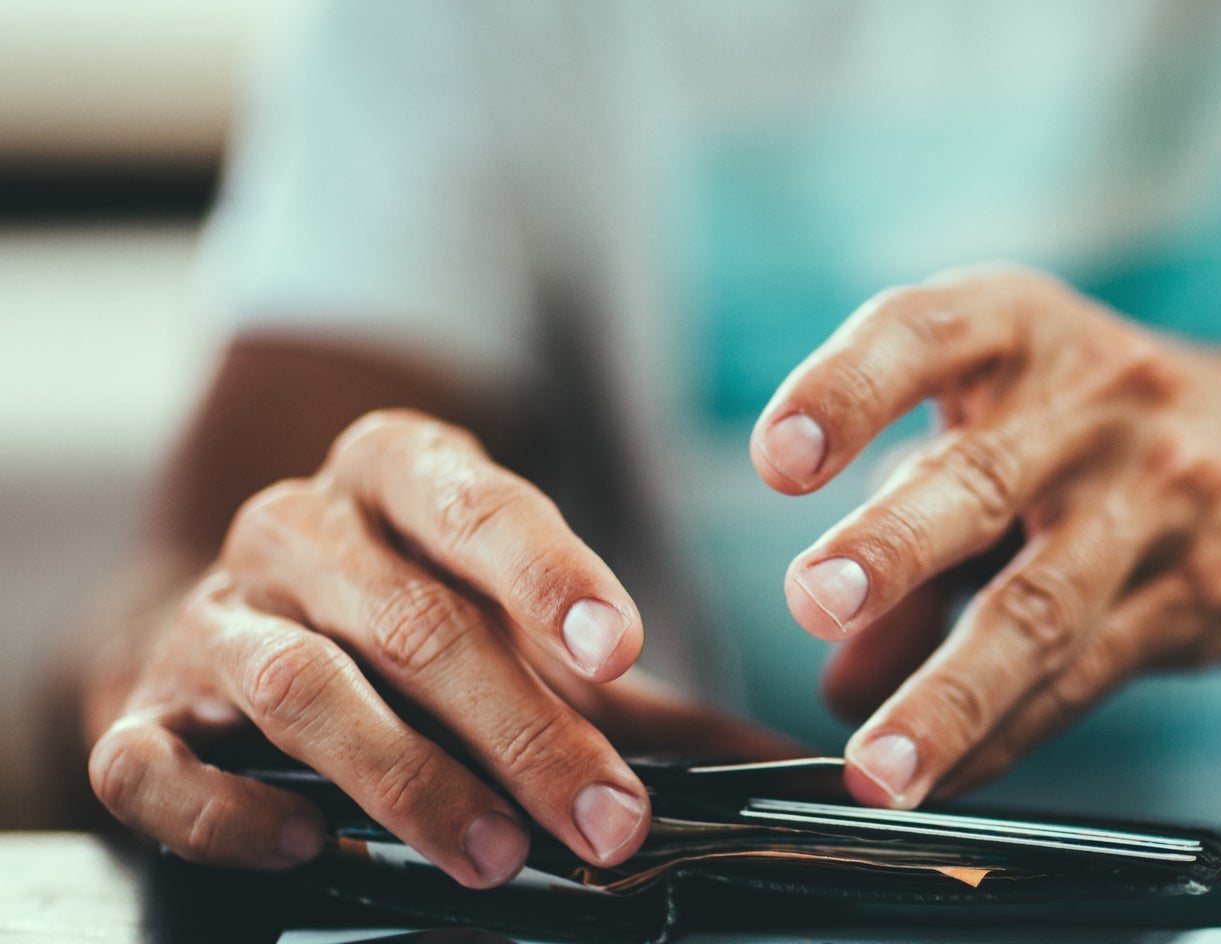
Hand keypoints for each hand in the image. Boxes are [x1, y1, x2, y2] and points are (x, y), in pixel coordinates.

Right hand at [89, 409, 790, 885]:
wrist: (241, 623)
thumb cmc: (414, 622)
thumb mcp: (527, 631)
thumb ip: (646, 699)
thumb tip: (795, 771)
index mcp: (400, 475)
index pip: (475, 502)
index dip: (546, 570)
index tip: (618, 647)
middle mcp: (300, 529)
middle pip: (412, 619)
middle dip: (521, 729)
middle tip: (606, 820)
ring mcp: (214, 617)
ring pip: (300, 687)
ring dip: (406, 778)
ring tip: (495, 851)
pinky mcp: (141, 710)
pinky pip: (158, 762)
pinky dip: (231, 808)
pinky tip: (309, 842)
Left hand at [751, 265, 1220, 807]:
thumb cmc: (1098, 428)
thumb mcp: (1002, 429)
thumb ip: (909, 529)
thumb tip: (838, 676)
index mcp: (1019, 329)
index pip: (922, 336)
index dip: (845, 391)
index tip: (777, 458)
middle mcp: (1093, 399)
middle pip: (984, 475)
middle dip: (895, 542)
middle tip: (816, 598)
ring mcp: (1159, 493)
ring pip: (1044, 600)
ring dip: (952, 690)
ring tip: (876, 760)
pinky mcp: (1202, 588)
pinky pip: (1090, 672)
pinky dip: (1009, 732)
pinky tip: (950, 777)